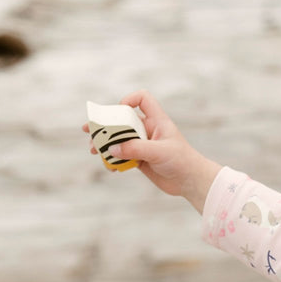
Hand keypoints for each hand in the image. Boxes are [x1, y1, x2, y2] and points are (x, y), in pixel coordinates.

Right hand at [86, 90, 220, 211]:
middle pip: (123, 120)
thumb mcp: (159, 152)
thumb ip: (135, 149)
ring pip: (120, 139)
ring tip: (94, 150)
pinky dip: (114, 160)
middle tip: (89, 131)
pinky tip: (110, 168)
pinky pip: (122, 156)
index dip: (129, 100)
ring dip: (106, 143)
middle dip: (105, 125)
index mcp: (157, 121)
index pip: (142, 99)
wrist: (191, 182)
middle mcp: (148, 130)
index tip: (120, 111)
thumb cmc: (182, 162)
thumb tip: (112, 149)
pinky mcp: (141, 159)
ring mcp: (144, 145)